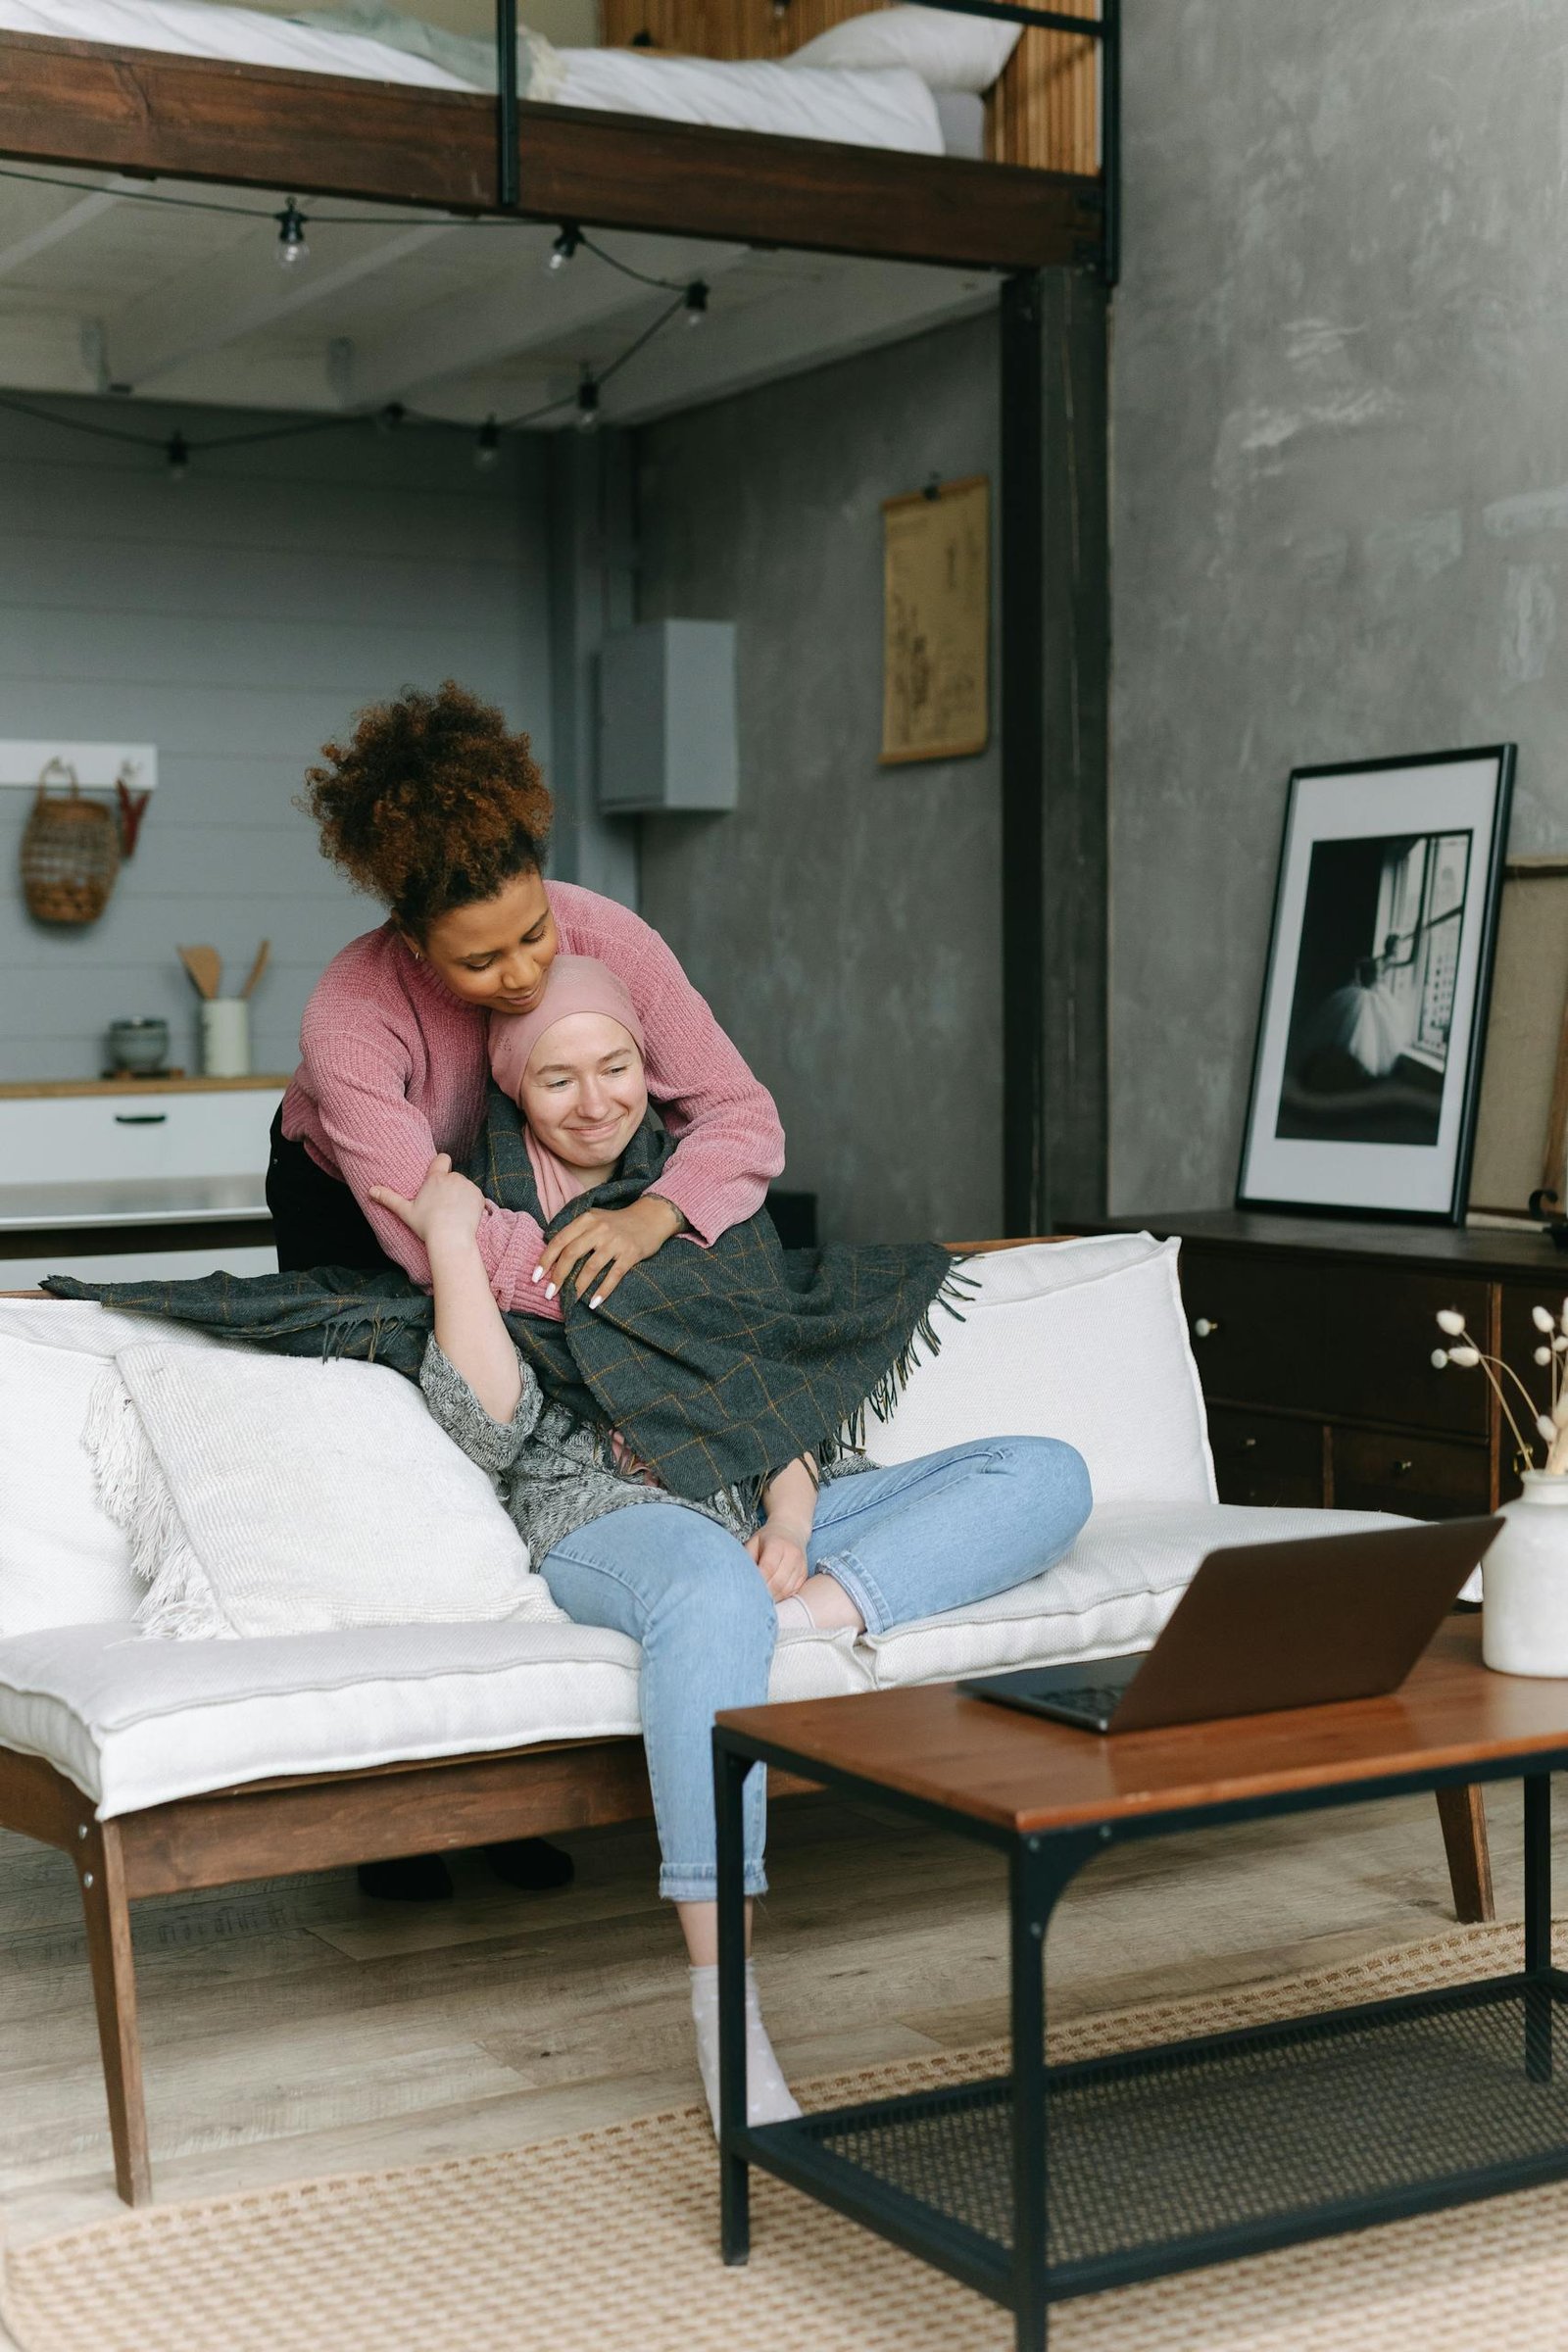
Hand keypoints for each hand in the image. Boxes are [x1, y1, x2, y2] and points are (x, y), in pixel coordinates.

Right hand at [368, 1153, 485, 1250]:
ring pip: (464, 1187)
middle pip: (452, 1177)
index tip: (439, 1172)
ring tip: (453, 1213)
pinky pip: (475, 1197)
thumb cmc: (427, 1225)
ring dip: (460, 1195)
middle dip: (449, 1187)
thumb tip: (370, 1191)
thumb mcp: (405, 1212)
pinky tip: (464, 1216)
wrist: (450, 1238)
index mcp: (436, 1178)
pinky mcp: (479, 1196)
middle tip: (442, 1206)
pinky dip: (471, 1204)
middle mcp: (453, 1178)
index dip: (441, 1163)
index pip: (442, 1158)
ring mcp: (468, 1186)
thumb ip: (388, 1198)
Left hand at [533, 1195, 682, 1309]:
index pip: (560, 1240)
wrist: (651, 1217)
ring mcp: (616, 1241)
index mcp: (587, 1219)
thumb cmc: (618, 1223)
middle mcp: (599, 1228)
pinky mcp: (631, 1254)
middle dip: (558, 1276)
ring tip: (570, 1301)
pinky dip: (602, 1291)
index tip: (535, 1277)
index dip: (545, 1260)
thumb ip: (576, 1233)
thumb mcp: (595, 1219)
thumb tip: (553, 1259)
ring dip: (578, 1287)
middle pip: (571, 1254)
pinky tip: (594, 1303)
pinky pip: (613, 1275)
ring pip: (591, 1267)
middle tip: (549, 1294)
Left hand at [744, 1521, 810, 1600]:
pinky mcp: (804, 1575)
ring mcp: (801, 1566)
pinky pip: (792, 1592)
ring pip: (785, 1590)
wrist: (792, 1530)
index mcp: (778, 1544)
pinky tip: (771, 1598)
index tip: (747, 1590)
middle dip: (764, 1593)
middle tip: (751, 1600)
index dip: (758, 1581)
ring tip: (760, 1601)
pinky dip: (781, 1598)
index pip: (768, 1568)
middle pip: (777, 1582)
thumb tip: (740, 1577)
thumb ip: (747, 1557)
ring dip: (772, 1598)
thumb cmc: (768, 1538)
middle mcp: (792, 1555)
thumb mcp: (754, 1542)